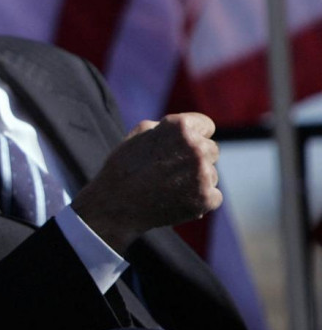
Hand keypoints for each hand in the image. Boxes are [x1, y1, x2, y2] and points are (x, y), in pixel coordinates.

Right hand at [71, 112, 221, 253]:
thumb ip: (169, 127)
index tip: (181, 147)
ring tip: (168, 187)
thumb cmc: (125, 165)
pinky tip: (177, 200)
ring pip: (212, 174)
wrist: (116, 204)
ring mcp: (203, 174)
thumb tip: (191, 130)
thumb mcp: (140, 133)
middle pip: (211, 150)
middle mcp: (195, 147)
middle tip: (169, 170)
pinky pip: (214, 196)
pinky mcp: (207, 198)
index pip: (206, 125)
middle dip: (195, 158)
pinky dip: (199, 200)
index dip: (194, 135)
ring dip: (196, 180)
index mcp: (180, 127)